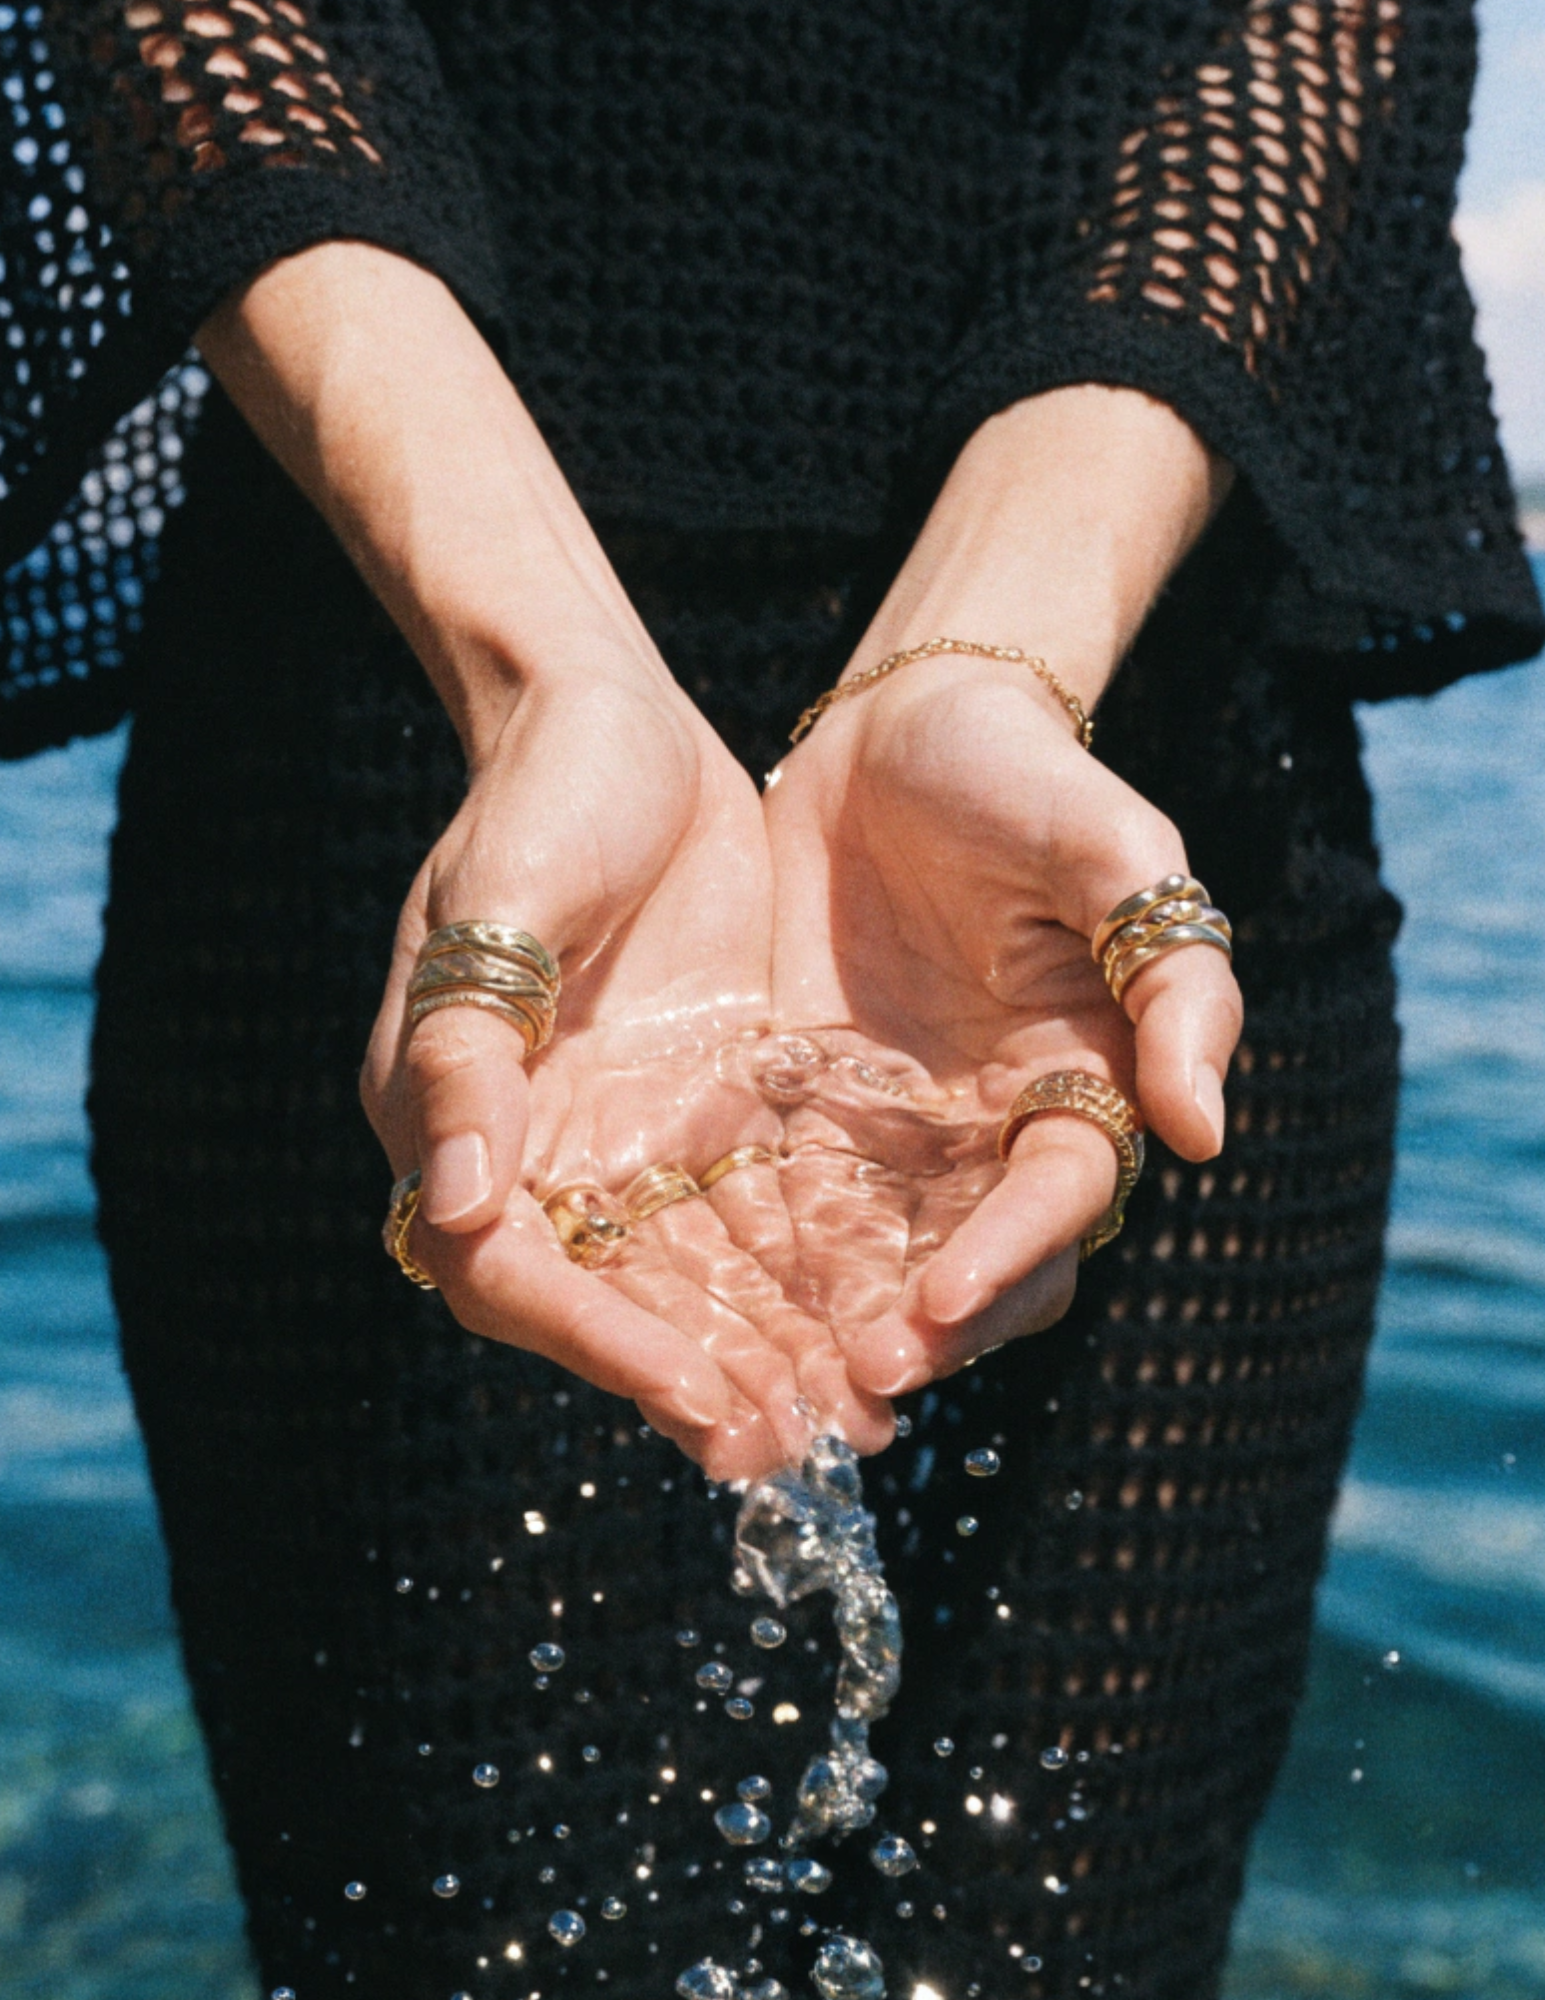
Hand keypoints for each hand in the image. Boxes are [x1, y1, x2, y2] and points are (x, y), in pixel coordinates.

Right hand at [362, 668, 891, 1483]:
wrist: (617, 719)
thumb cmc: (539, 794)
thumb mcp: (493, 905)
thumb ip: (469, 1056)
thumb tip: (454, 1207)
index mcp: (461, 1116)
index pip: (514, 1272)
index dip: (602, 1343)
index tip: (697, 1394)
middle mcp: (542, 1151)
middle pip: (616, 1303)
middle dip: (703, 1381)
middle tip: (793, 1451)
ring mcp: (632, 1134)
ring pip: (697, 1278)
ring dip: (767, 1355)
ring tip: (854, 1425)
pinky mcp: (711, 1108)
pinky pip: (761, 1215)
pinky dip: (811, 1279)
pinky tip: (880, 1327)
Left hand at [763, 649, 1242, 1394]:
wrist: (897, 728)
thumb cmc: (1020, 774)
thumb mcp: (1113, 848)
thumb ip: (1169, 978)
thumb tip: (1200, 1133)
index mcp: (1076, 1077)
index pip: (1057, 1196)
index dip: (1009, 1253)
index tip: (943, 1296)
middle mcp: (990, 1124)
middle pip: (977, 1262)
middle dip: (929, 1325)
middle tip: (861, 1376)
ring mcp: (896, 1123)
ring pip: (882, 1257)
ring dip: (845, 1325)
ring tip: (788, 1386)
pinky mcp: (808, 1105)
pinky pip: (789, 1202)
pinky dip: (768, 1266)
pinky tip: (716, 1311)